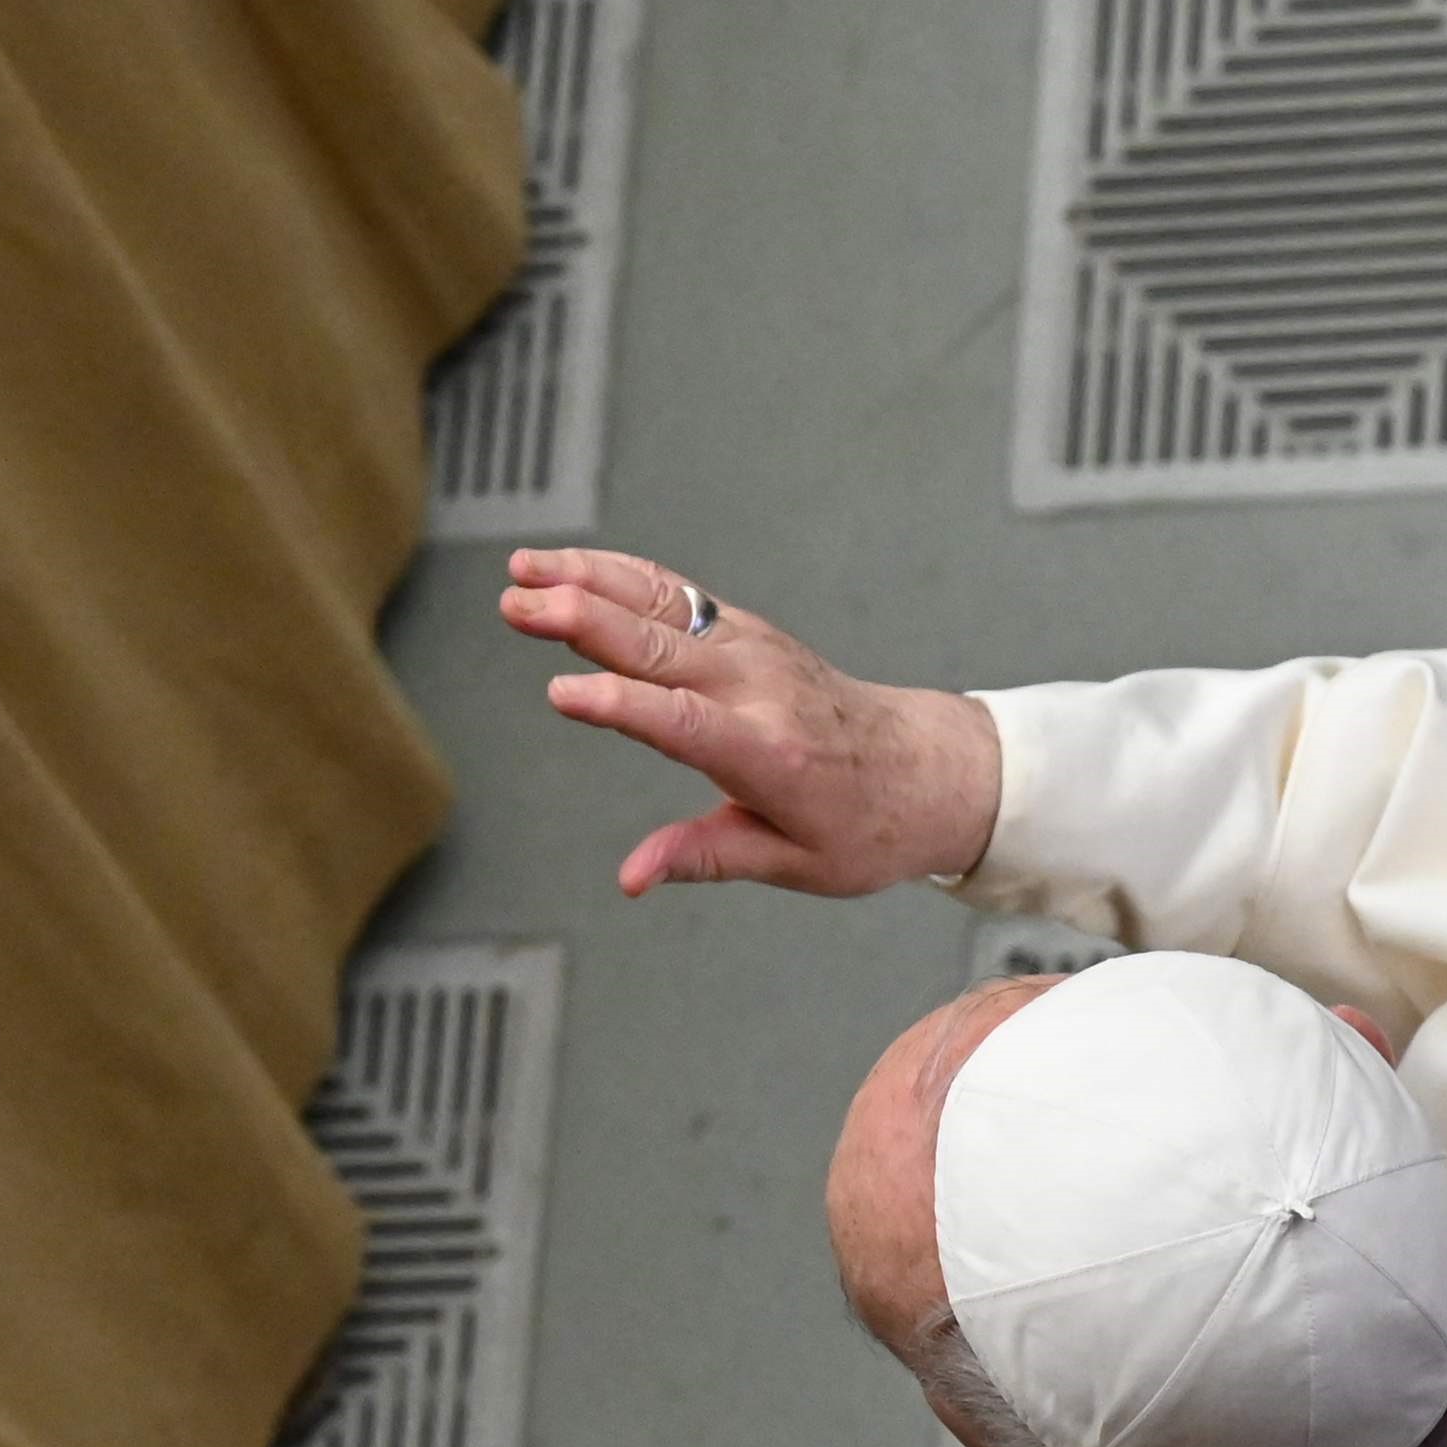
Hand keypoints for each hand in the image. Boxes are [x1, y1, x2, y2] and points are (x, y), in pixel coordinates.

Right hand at [499, 546, 1004, 897]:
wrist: (930, 768)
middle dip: (583, 622)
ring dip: (588, 580)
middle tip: (516, 605)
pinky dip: (618, 574)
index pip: (683, 723)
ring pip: (661, 602)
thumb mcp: (793, 863)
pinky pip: (674, 593)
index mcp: (770, 754)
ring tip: (521, 569)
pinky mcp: (746, 631)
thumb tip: (631, 877)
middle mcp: (759, 688)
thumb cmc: (865, 825)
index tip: (561, 695)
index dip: (620, 709)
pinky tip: (567, 568)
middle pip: (659, 647)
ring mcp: (753, 648)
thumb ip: (705, 857)